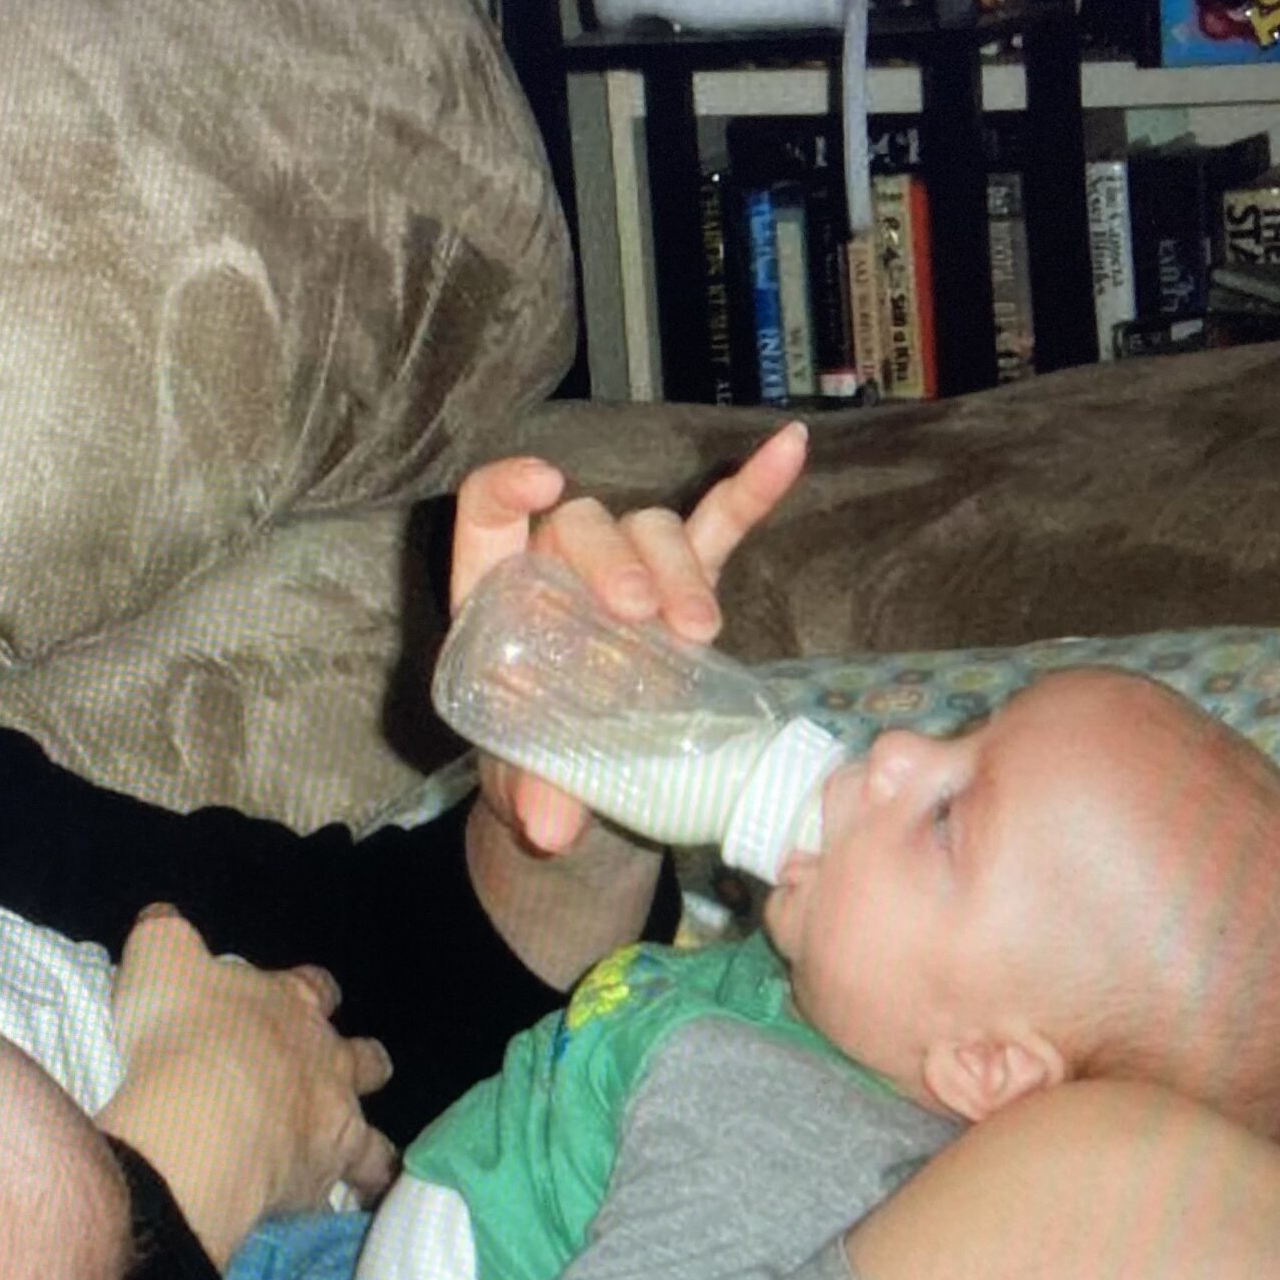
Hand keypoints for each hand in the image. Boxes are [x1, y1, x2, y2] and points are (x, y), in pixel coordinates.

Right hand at [93, 906, 394, 1264]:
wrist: (198, 1120)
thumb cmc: (178, 1031)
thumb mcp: (159, 959)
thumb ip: (167, 937)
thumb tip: (165, 921)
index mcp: (290, 1003)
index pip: (314, 988)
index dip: (309, 992)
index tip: (301, 999)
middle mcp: (325, 1059)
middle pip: (363, 1058)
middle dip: (357, 1063)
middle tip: (335, 1075)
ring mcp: (333, 1121)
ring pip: (372, 1132)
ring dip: (367, 1141)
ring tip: (358, 1156)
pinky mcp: (324, 1177)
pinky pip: (352, 1188)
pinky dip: (351, 1193)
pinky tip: (340, 1205)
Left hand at [453, 423, 808, 855]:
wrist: (584, 799)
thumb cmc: (535, 775)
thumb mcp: (525, 786)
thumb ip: (533, 796)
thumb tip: (553, 829)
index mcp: (497, 601)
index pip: (488, 515)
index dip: (506, 488)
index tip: (542, 485)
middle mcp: (560, 573)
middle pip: (585, 526)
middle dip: (616, 559)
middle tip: (638, 615)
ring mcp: (628, 578)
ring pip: (654, 533)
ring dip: (679, 571)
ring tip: (698, 633)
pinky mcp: (684, 593)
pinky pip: (718, 533)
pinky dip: (752, 495)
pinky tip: (790, 450)